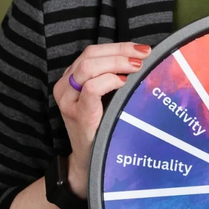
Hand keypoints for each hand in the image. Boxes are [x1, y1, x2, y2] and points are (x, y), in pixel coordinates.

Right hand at [53, 42, 151, 196]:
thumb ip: (112, 77)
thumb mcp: (104, 98)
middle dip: (120, 51)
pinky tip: (124, 83)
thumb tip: (140, 58)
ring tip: (136, 67)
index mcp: (70, 79)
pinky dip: (110, 80)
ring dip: (117, 63)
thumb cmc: (100, 127)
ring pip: (89, 66)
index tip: (141, 49)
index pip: (92, 52)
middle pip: (90, 54)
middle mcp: (65, 86)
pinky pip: (91, 87)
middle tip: (143, 55)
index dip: (118, 47)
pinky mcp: (76, 113)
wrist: (89, 161)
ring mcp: (68, 99)